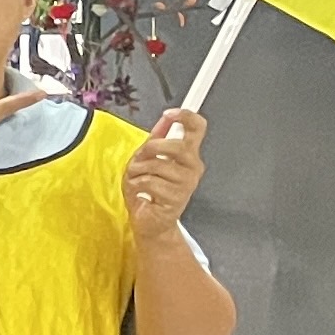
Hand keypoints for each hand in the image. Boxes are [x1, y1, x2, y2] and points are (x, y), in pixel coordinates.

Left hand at [126, 107, 206, 236]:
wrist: (149, 221)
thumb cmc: (148, 190)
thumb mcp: (148, 159)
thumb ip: (157, 137)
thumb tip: (166, 117)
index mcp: (188, 155)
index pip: (198, 128)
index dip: (186, 116)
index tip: (171, 113)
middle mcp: (192, 168)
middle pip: (176, 145)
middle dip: (150, 149)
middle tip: (140, 160)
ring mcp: (186, 184)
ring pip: (157, 165)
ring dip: (138, 172)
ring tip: (139, 181)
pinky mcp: (176, 198)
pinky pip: (149, 182)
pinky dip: (137, 186)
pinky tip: (142, 194)